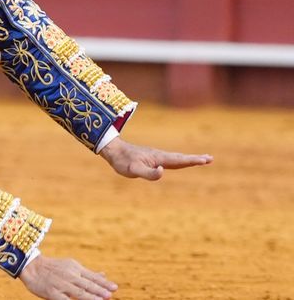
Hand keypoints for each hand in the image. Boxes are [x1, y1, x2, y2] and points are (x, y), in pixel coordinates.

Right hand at [20, 255, 116, 299]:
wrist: (30, 266)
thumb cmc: (53, 268)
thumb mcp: (70, 266)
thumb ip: (87, 273)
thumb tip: (104, 275)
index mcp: (74, 268)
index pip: (91, 276)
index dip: (103, 283)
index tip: (114, 288)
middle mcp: (69, 275)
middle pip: (86, 284)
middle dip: (99, 290)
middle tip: (110, 295)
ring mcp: (61, 284)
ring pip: (78, 292)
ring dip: (90, 297)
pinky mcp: (52, 292)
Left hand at [98, 137, 212, 179]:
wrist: (113, 151)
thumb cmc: (123, 162)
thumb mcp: (133, 170)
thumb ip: (148, 173)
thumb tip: (163, 171)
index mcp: (158, 158)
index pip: (179, 160)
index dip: (192, 161)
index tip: (205, 160)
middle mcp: (160, 155)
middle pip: (180, 158)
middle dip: (195, 159)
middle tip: (210, 159)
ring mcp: (156, 156)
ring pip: (176, 158)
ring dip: (189, 159)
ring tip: (201, 159)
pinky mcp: (152, 157)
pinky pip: (170, 159)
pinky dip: (179, 160)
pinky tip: (180, 162)